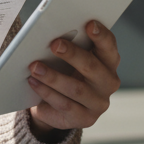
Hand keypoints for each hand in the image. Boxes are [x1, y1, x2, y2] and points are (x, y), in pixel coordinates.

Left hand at [25, 20, 119, 138]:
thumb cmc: (63, 70)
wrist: (55, 104)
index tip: (89, 24)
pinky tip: (33, 82)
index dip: (101, 36)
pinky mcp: (84, 119)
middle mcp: (108, 82)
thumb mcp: (67, 57)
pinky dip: (47, 93)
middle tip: (55, 43)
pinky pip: (65, 105)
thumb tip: (50, 31)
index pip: (109, 47)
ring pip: (76, 89)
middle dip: (73, 54)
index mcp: (108, 62)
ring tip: (34, 66)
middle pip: (92, 67)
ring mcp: (98, 103)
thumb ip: (67, 44)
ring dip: (53, 77)